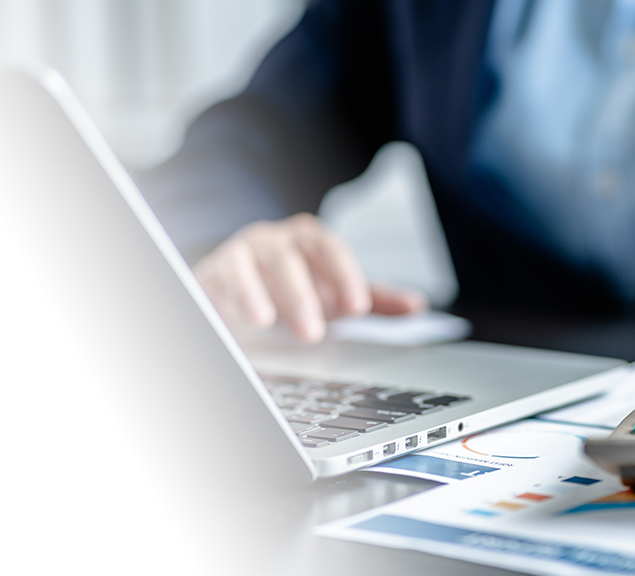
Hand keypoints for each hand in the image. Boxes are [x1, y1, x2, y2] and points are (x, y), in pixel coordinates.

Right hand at [193, 213, 426, 342]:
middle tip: (312, 332)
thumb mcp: (335, 294)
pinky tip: (246, 317)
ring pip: (255, 264)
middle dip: (302, 294)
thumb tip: (416, 306)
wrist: (240, 287)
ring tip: (266, 322)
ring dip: (260, 294)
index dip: (345, 275)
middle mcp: (278, 239)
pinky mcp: (218, 269)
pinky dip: (236, 294)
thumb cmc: (295, 288)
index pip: (331, 249)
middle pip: (292, 258)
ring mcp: (245, 251)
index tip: (357, 307)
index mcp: (311, 240)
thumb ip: (374, 299)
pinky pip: (225, 274)